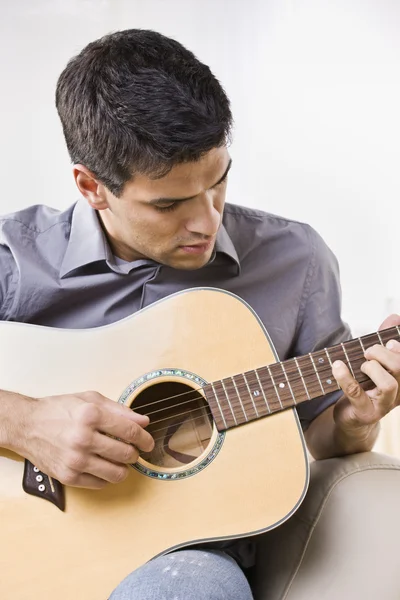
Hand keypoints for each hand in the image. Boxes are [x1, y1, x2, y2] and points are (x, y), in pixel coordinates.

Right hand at [22, 391, 153, 488]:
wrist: (27, 425)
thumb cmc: (58, 410)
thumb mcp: (90, 399)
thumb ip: (119, 410)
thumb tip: (143, 421)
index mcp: (91, 416)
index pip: (130, 431)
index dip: (145, 438)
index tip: (148, 442)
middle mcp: (83, 439)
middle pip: (126, 454)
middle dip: (135, 453)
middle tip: (133, 450)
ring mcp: (75, 460)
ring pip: (117, 473)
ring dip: (124, 467)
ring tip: (119, 460)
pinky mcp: (68, 476)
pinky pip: (100, 483)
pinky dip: (107, 476)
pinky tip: (102, 465)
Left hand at [332, 314, 399, 436]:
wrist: (351, 418)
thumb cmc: (364, 385)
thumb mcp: (373, 362)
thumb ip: (383, 340)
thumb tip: (396, 316)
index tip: (389, 341)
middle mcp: (399, 392)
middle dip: (383, 354)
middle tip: (368, 352)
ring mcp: (384, 405)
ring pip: (389, 384)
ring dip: (372, 368)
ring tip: (361, 365)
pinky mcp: (366, 412)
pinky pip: (357, 393)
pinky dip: (346, 377)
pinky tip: (337, 366)